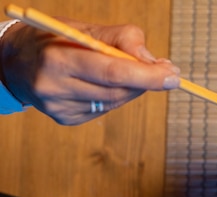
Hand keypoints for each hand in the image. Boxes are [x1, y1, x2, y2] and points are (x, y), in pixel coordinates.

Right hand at [0, 19, 179, 124]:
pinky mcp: (65, 119)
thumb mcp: (85, 28)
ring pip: (114, 102)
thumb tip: (155, 62)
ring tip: (137, 73)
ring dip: (133, 89)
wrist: (15, 61)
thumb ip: (122, 39)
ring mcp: (58, 107)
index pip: (112, 71)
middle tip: (168, 73)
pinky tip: (107, 85)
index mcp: (58, 58)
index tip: (172, 75)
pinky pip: (104, 110)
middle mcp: (55, 87)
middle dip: (147, 82)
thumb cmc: (56, 40)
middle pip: (116, 91)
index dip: (146, 75)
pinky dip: (115, 96)